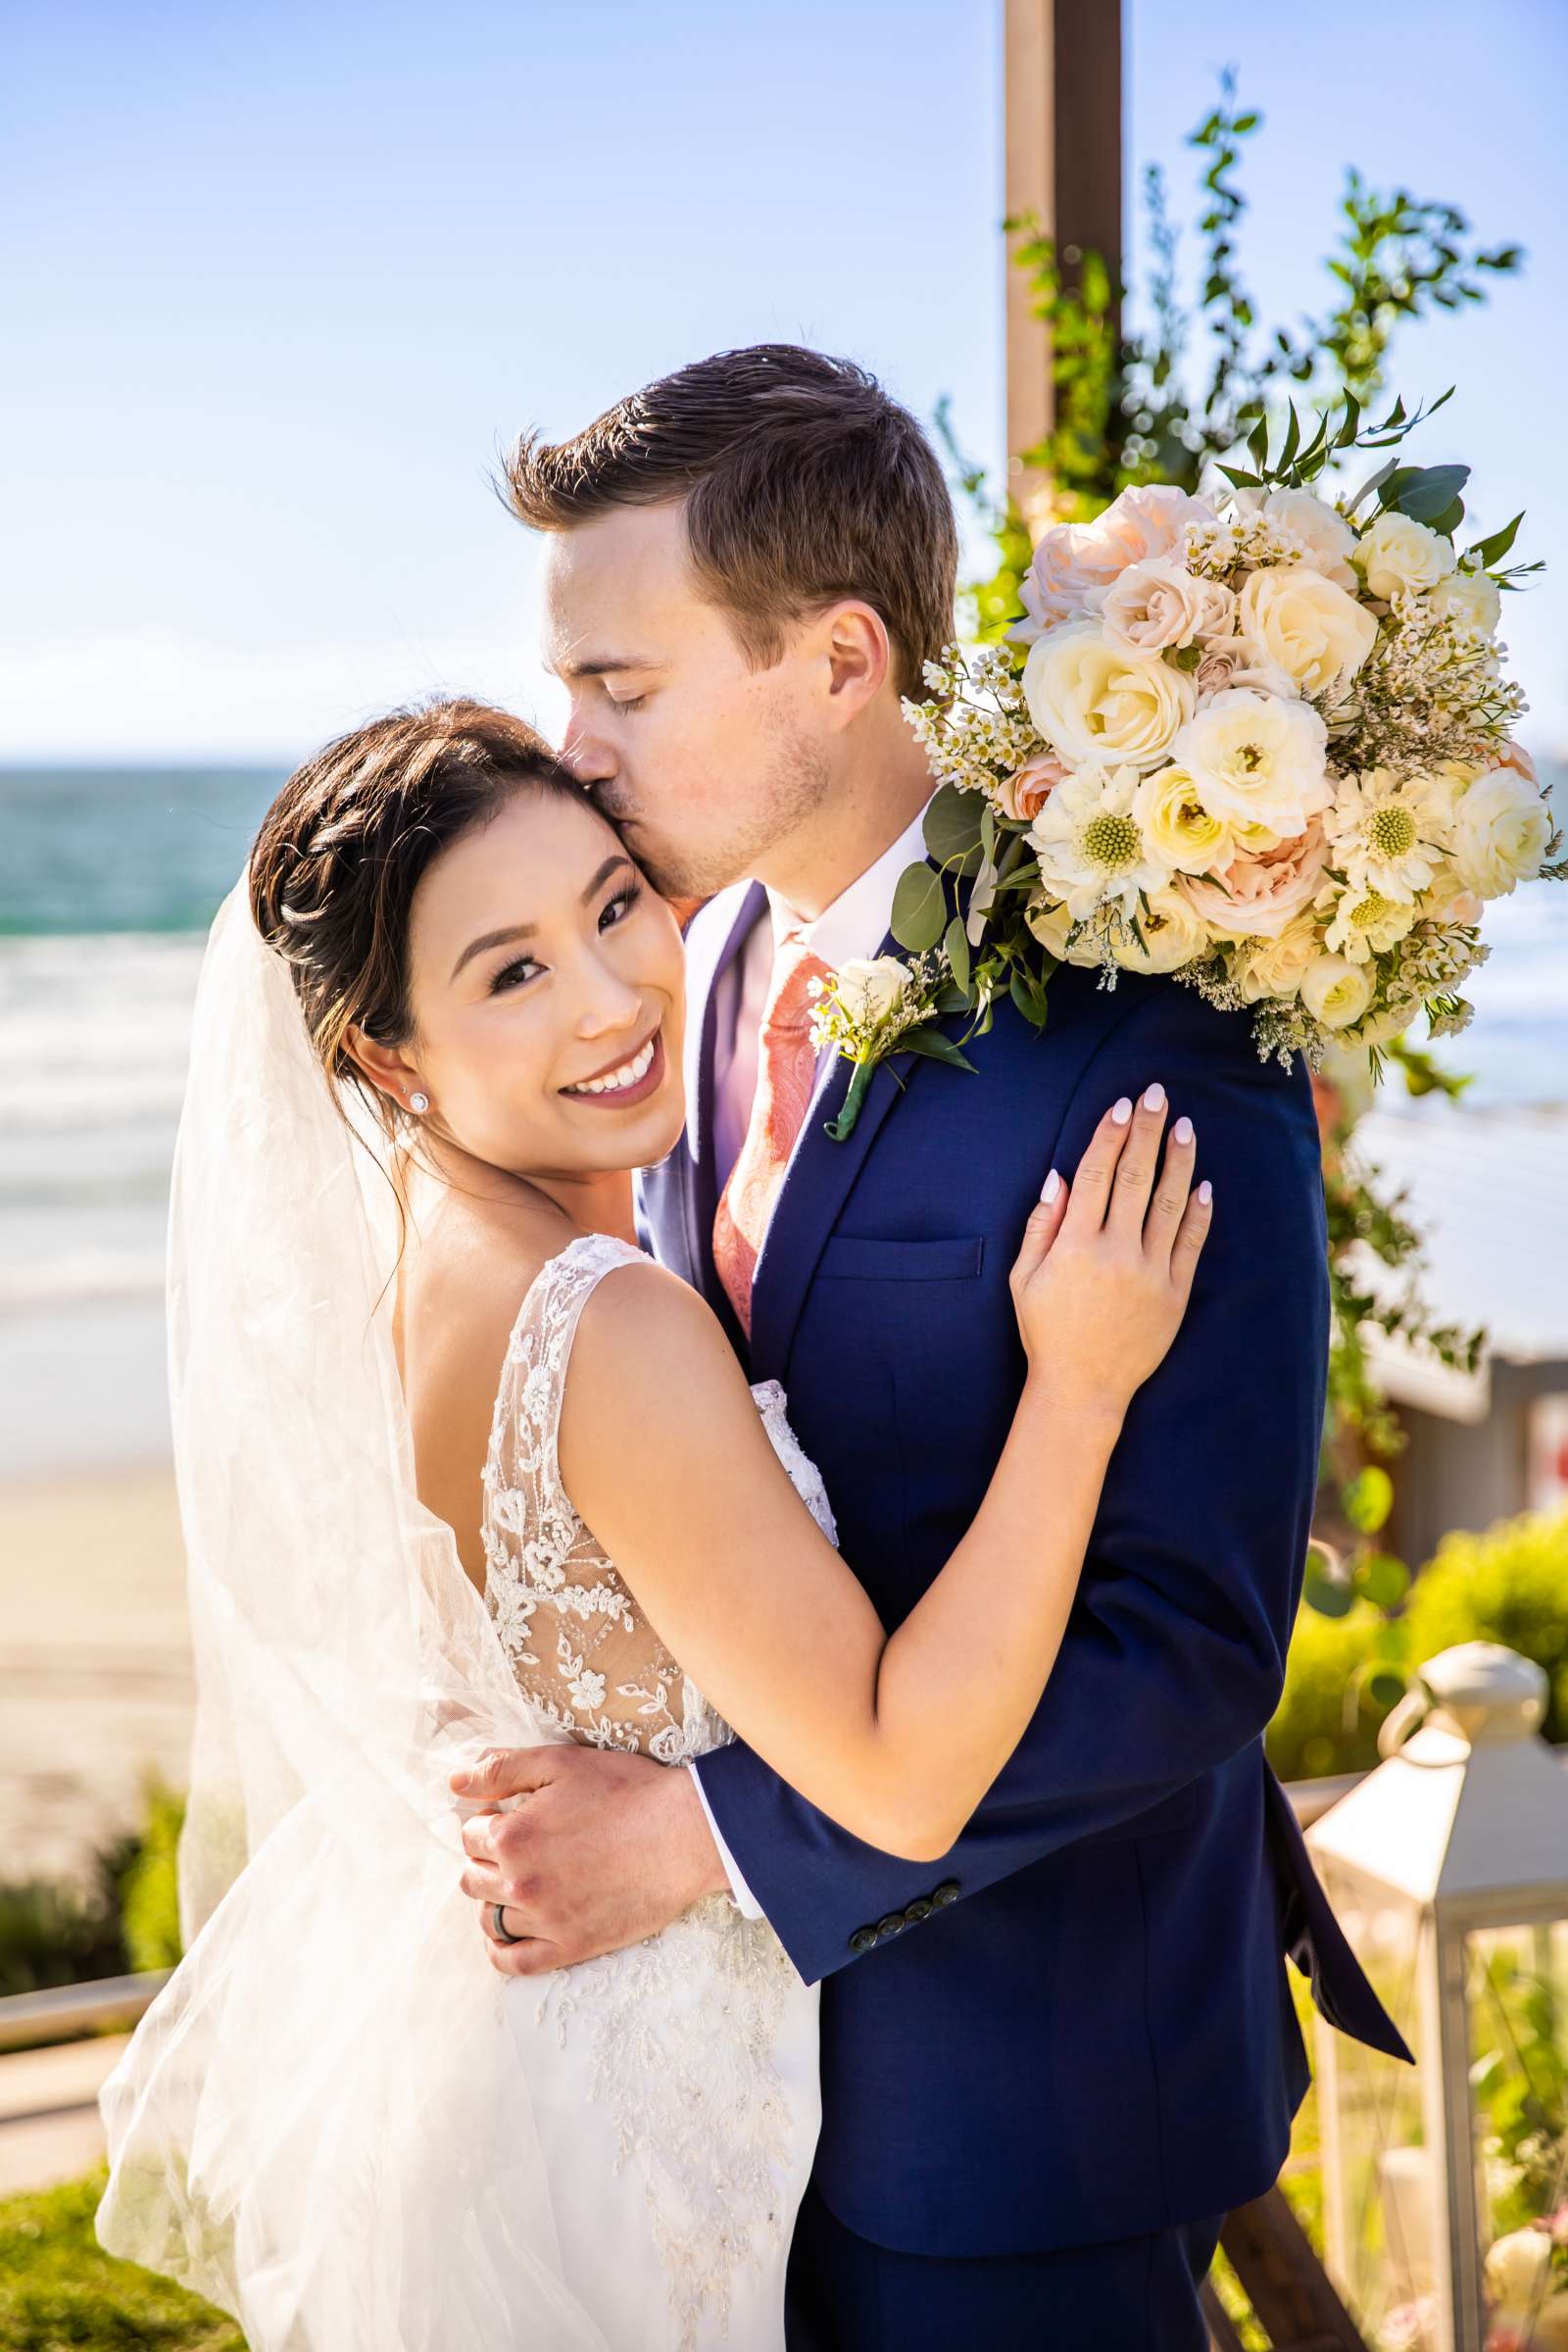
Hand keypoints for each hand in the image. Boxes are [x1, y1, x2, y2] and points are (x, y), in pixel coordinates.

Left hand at [450, 1745, 731, 1976]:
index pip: (470, 1835)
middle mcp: (520, 1883)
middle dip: (486, 1859)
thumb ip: (503, 1769)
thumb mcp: (561, 1763)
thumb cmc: (627, 1791)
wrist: (683, 1834)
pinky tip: (508, 1935)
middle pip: (472, 1877)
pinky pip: (515, 1963)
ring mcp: (545, 1920)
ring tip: (517, 1884)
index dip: (487, 1821)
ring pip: (489, 1919)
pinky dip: (501, 1952)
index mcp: (513, 1836)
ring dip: (493, 1900)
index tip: (510, 1817)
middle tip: (519, 1848)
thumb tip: (455, 1783)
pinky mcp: (571, 1948)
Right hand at [1008, 1082, 1210, 1409]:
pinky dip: (1198, 1212)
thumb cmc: (1046, 1331)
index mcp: (1075, 1246)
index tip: (1122, 1105)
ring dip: (1179, 1161)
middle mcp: (1116, 1253)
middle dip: (1147, 1131)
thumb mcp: (1025, 1279)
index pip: (1096, 1175)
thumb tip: (1057, 1176)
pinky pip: (1190, 1244)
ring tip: (1185, 1126)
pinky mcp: (1174, 1294)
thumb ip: (1041, 1225)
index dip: (1110, 1135)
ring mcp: (1150, 1273)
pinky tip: (1203, 1185)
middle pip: (1136, 1177)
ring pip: (1169, 1203)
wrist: (1082, 1388)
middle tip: (1158, 1094)